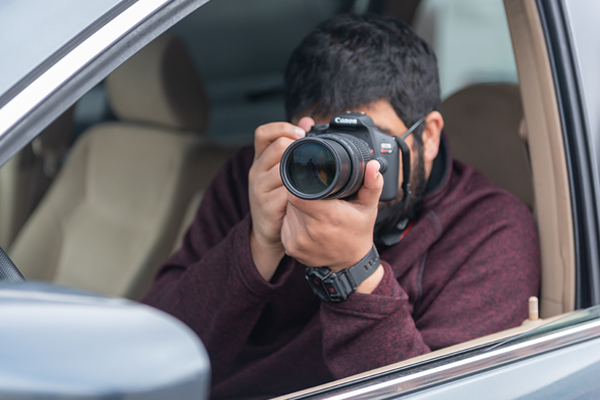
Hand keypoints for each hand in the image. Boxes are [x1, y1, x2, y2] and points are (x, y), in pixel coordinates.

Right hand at [248, 118, 311, 280]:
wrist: (269, 230)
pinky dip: (299, 192)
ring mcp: (259, 188)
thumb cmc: (279, 197)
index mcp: (260, 159)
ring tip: (312, 177)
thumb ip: (294, 144)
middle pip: (276, 148)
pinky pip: (286, 193)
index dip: (281, 128)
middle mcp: (256, 170)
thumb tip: (307, 120)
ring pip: (282, 169)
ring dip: (300, 172)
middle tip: (311, 158)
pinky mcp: (266, 206)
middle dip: (296, 150)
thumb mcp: (282, 169)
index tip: (301, 133)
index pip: (263, 133)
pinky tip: (308, 194)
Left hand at [281, 159, 383, 280]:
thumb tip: (372, 165)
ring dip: (295, 208)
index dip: (300, 185)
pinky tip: (306, 223)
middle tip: (315, 197)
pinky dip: (292, 221)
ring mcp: (299, 242)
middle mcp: (311, 231)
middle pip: (292, 201)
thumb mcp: (369, 207)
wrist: (350, 262)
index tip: (309, 183)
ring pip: (288, 212)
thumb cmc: (358, 230)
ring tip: (311, 210)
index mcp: (329, 216)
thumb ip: (371, 184)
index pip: (298, 194)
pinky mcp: (291, 249)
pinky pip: (285, 225)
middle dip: (300, 195)